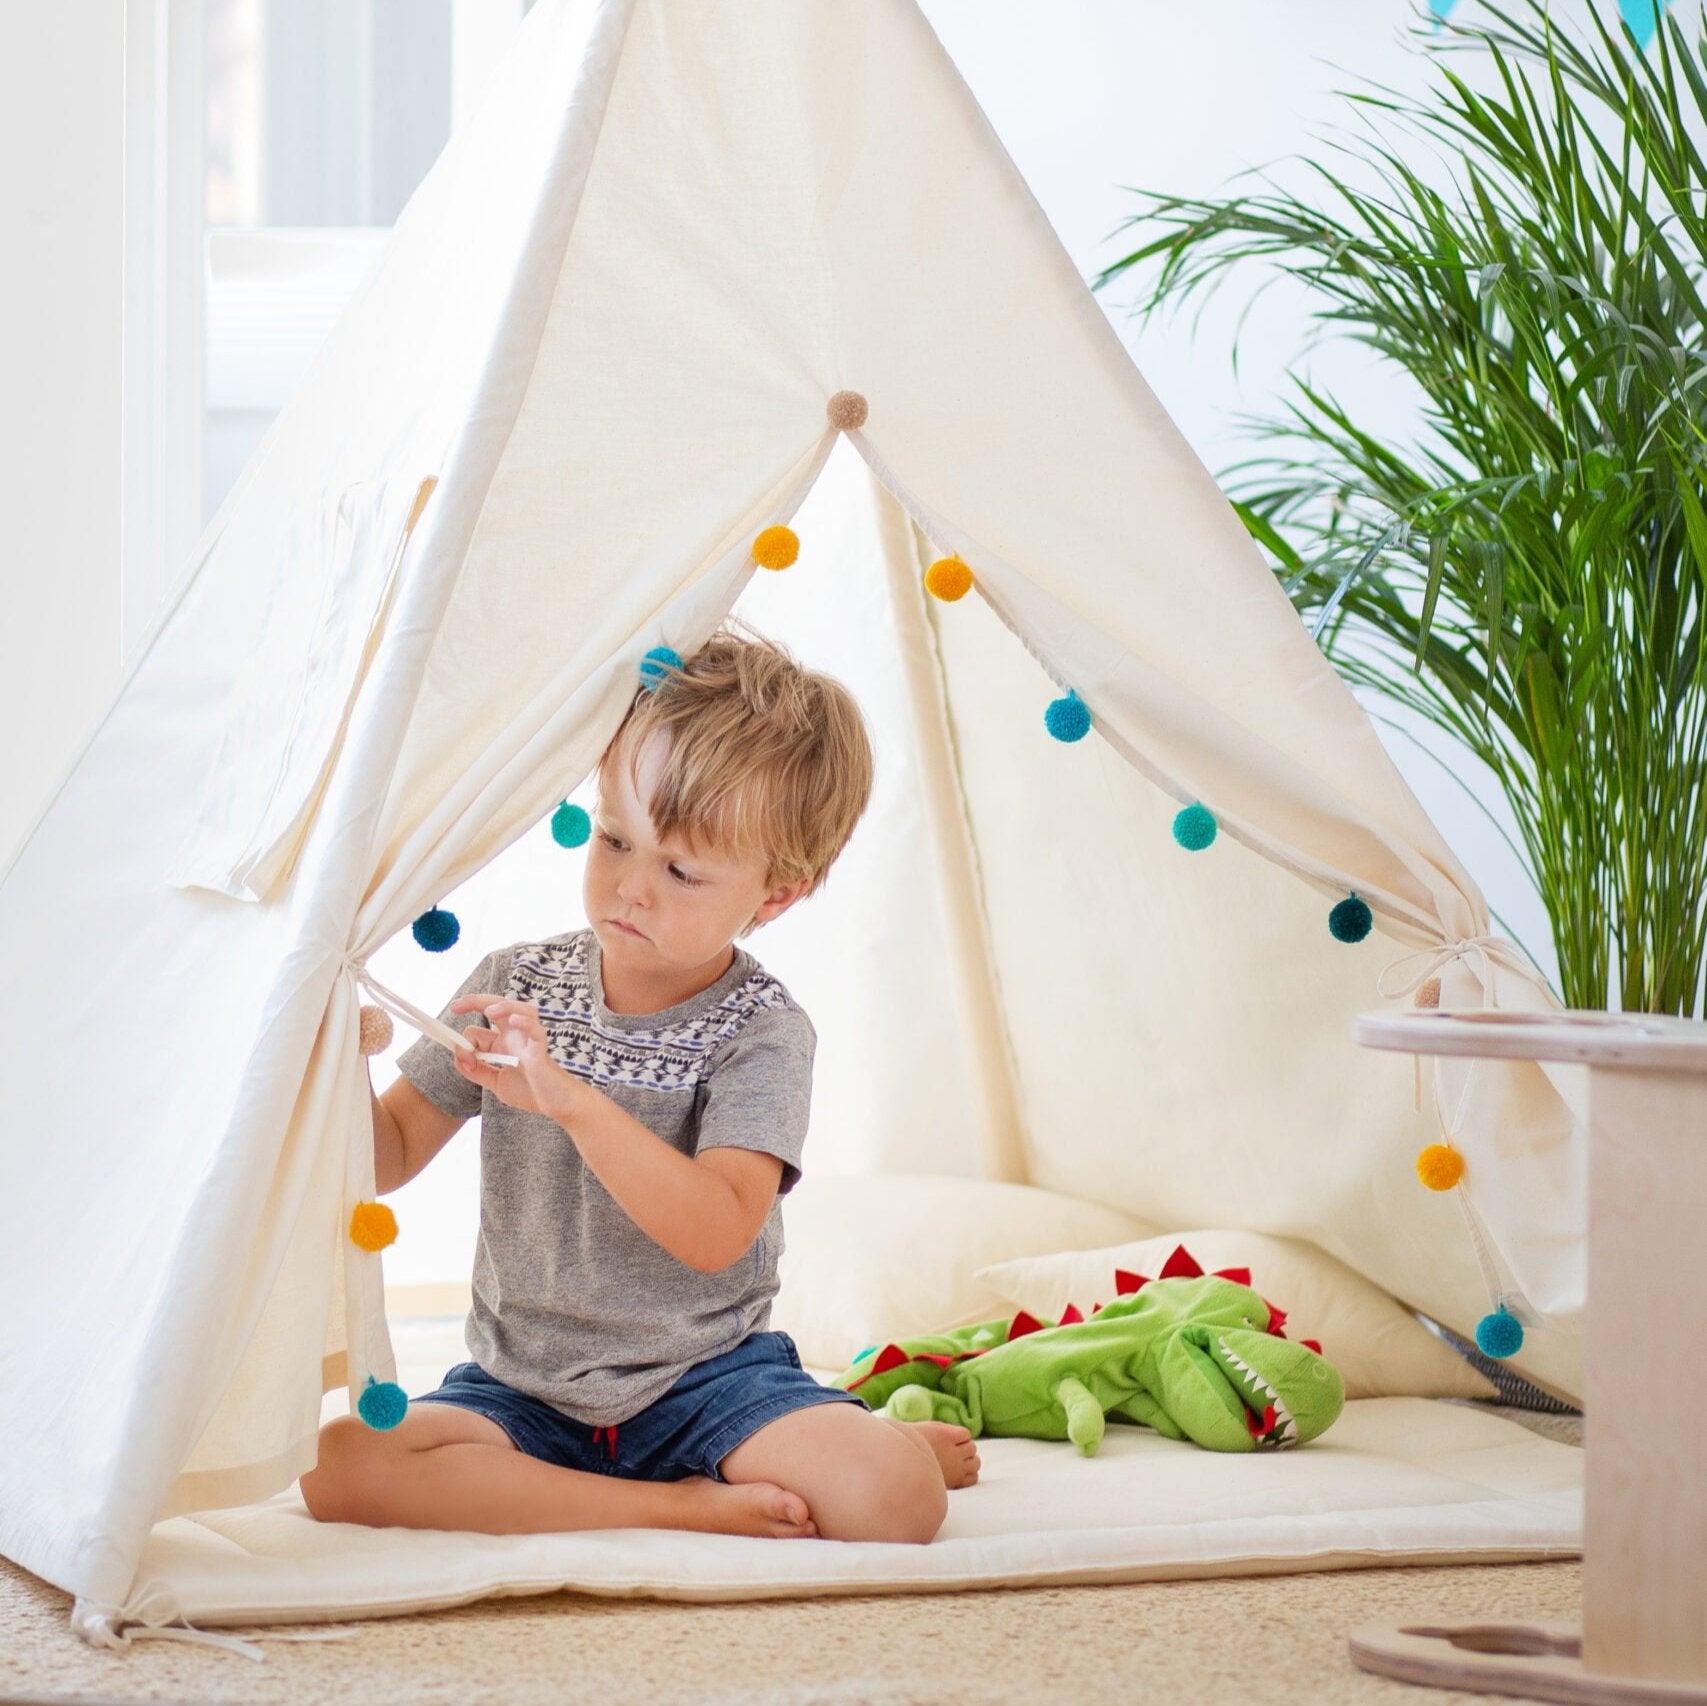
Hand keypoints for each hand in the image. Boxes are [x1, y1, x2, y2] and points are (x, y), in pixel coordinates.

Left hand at [448, 995, 582, 1125]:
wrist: (556, 1106)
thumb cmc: (531, 1092)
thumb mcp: (496, 1083)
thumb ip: (477, 1071)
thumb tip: (458, 1056)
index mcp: (503, 1043)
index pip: (478, 1030)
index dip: (464, 1042)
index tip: (461, 1055)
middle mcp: (516, 1036)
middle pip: (498, 1006)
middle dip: (476, 1002)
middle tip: (456, 1006)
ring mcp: (529, 1040)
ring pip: (520, 1009)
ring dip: (504, 1006)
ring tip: (489, 1011)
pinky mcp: (541, 1050)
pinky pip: (536, 1030)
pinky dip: (525, 1022)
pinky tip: (514, 1020)